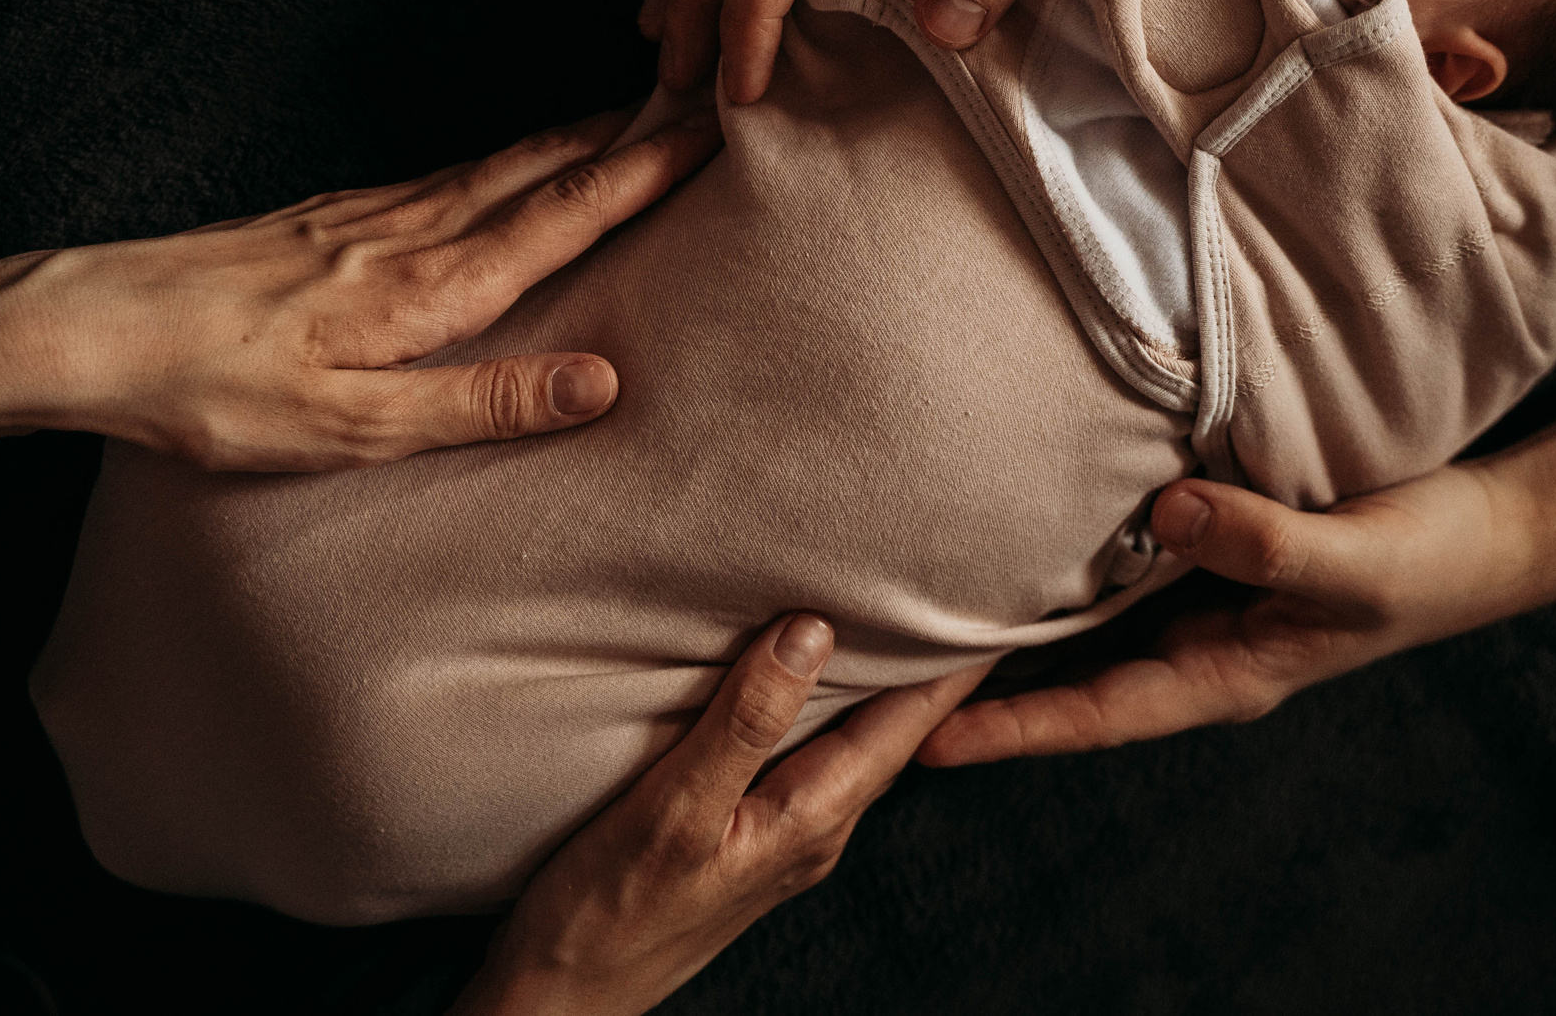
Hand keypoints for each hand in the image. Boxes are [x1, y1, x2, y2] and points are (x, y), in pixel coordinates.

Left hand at [0, 108, 723, 472]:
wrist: (84, 326)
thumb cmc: (211, 393)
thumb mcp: (353, 429)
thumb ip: (482, 403)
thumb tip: (604, 382)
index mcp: (426, 288)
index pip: (564, 215)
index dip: (647, 170)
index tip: (719, 126)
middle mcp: (404, 233)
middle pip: (542, 167)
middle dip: (630, 129)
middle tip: (706, 90)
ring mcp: (361, 216)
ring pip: (495, 163)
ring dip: (574, 134)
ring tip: (635, 113)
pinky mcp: (322, 217)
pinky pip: (442, 173)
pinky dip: (503, 155)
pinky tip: (505, 159)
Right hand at [454, 616, 989, 1015]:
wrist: (559, 1000)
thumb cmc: (607, 912)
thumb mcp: (674, 810)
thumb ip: (745, 723)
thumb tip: (812, 631)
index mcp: (814, 817)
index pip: (912, 718)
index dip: (957, 656)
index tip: (996, 592)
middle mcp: (817, 827)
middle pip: (897, 726)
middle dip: (933, 659)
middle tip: (963, 582)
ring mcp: (786, 836)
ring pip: (857, 740)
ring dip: (882, 680)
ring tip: (904, 613)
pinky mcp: (749, 836)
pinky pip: (813, 754)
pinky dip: (829, 705)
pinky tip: (814, 681)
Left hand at [918, 464, 1525, 763]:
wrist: (1486, 532)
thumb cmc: (1427, 560)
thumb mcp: (1352, 558)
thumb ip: (1267, 540)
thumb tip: (1169, 511)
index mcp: (1225, 673)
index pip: (1097, 713)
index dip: (1014, 728)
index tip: (927, 738)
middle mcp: (1198, 646)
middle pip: (1072, 679)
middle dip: (986, 685)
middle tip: (884, 676)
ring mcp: (1203, 603)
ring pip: (1088, 622)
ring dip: (1013, 621)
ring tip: (915, 608)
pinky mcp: (1212, 552)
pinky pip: (1121, 564)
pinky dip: (1064, 558)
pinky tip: (1011, 531)